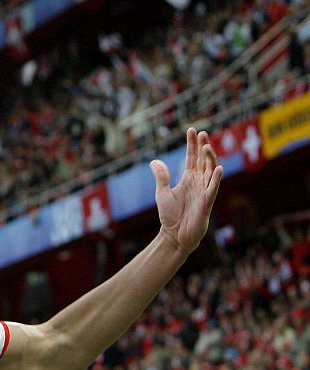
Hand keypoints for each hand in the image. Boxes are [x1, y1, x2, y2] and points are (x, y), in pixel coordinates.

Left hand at [151, 128, 222, 254]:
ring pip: (210, 171)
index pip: (192, 157)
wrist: (174, 235)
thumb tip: (154, 161)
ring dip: (210, 159)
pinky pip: (213, 188)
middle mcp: (198, 182)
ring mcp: (204, 191)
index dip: (192, 144)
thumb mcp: (162, 193)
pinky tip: (218, 167)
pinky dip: (216, 178)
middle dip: (203, 147)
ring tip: (206, 146)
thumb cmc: (170, 216)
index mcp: (188, 179)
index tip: (191, 129)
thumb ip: (162, 177)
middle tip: (202, 133)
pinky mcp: (206, 202)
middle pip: (203, 160)